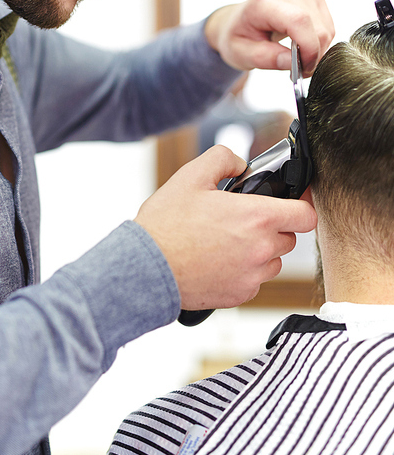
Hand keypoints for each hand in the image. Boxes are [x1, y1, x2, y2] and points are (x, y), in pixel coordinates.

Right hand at [134, 145, 316, 309]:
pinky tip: (218, 260)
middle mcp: (261, 249)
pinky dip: (244, 271)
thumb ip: (223, 159)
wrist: (147, 268)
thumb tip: (240, 164)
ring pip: (273, 261)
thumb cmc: (166, 224)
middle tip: (243, 219)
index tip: (293, 201)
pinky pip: (255, 281)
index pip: (306, 214)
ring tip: (228, 241)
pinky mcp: (240, 295)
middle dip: (272, 226)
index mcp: (257, 217)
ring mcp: (252, 276)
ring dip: (260, 250)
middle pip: (289, 237)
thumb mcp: (191, 176)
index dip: (302, 204)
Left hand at [204, 0, 334, 76]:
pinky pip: (328, 26)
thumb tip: (293, 62)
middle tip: (297, 70)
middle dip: (312, 55)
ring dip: (317, 50)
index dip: (308, 47)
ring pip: (326, 29)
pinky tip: (302, 47)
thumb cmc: (237, 37)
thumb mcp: (240, 54)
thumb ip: (265, 58)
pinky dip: (319, 42)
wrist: (237, 22)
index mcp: (263, 4)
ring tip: (296, 59)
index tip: (303, 68)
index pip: (298, 20)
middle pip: (317, 27)